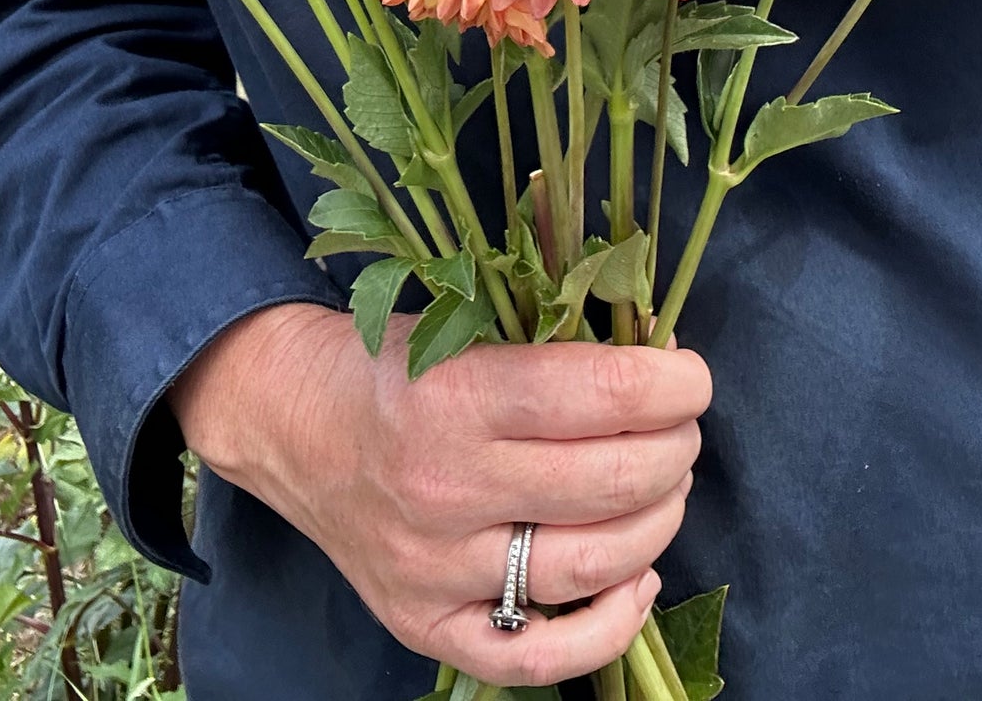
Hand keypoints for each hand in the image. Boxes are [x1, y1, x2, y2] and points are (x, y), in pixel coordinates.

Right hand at [172, 301, 710, 686]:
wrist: (290, 421)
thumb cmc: (392, 365)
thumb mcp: (463, 323)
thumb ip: (554, 344)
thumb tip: (661, 360)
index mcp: (456, 394)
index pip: (602, 393)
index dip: (672, 384)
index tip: (691, 376)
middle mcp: (445, 486)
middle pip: (610, 479)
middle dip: (675, 448)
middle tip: (682, 428)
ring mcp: (436, 568)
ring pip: (592, 564)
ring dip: (659, 521)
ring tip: (666, 488)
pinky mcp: (425, 624)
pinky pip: (539, 658)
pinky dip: (611, 624)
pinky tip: (640, 577)